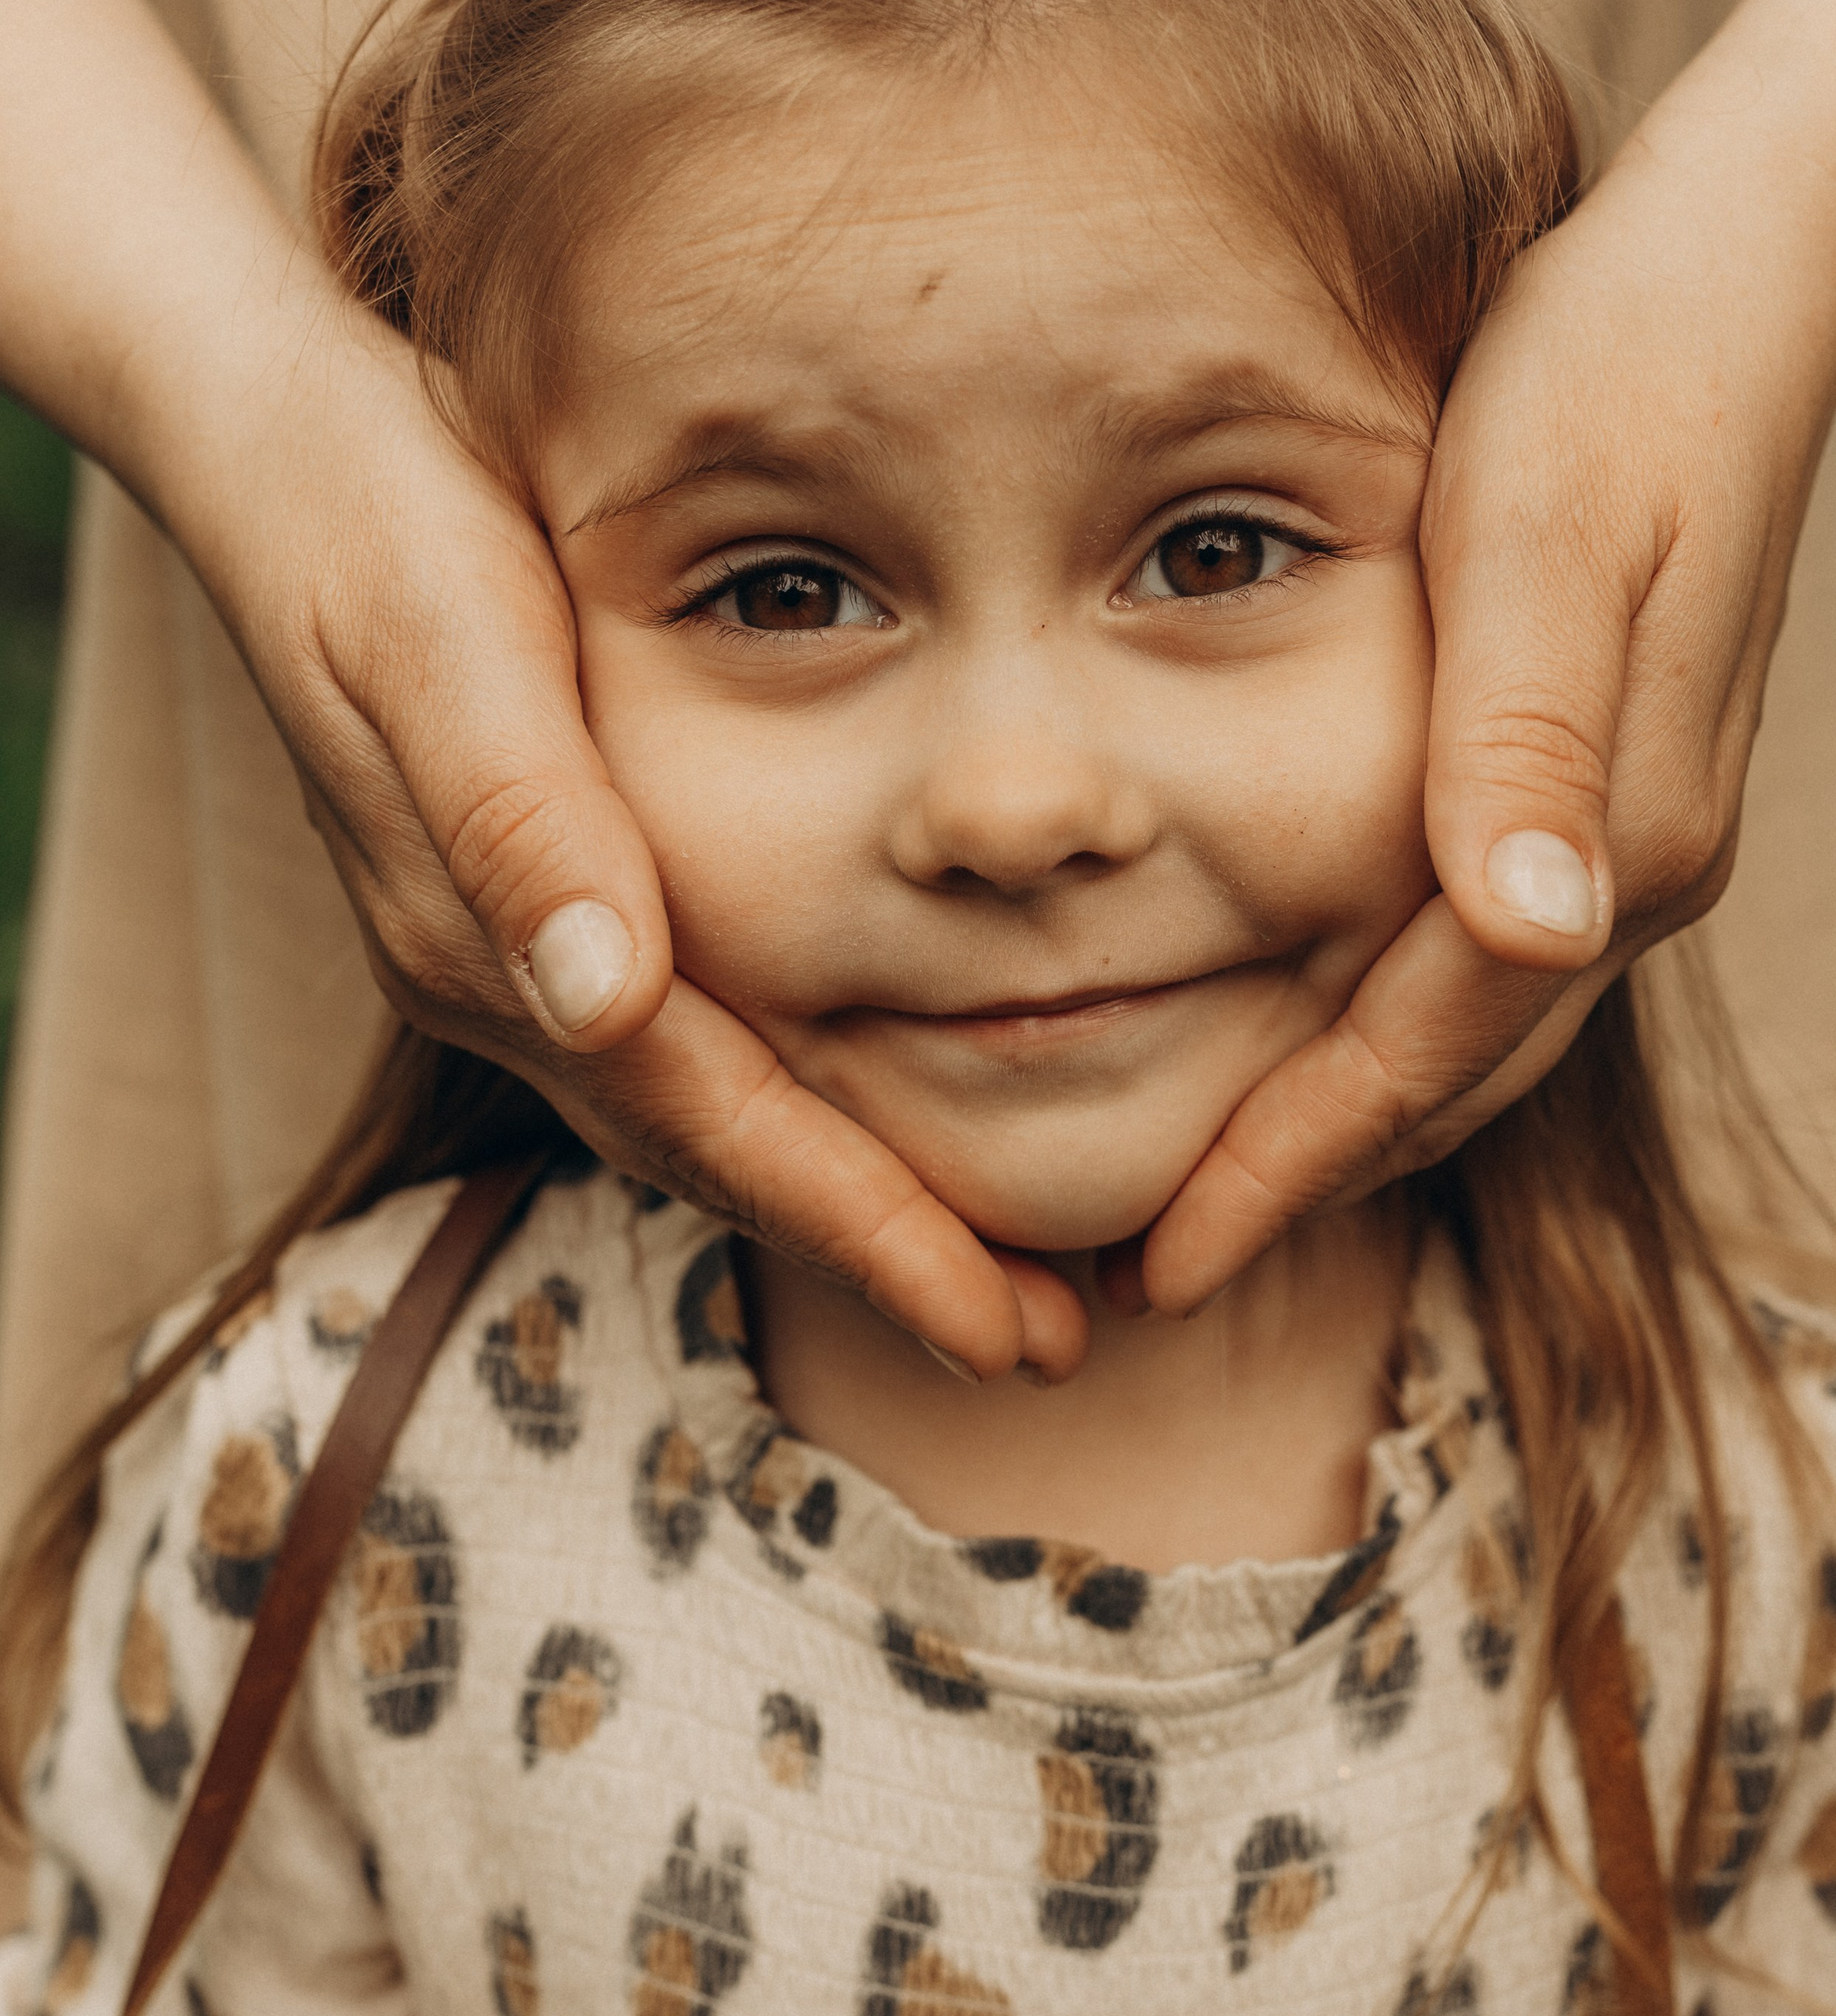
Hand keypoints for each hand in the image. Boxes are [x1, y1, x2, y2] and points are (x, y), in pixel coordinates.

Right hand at [200, 317, 1088, 1382]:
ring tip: (998, 1273)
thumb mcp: (441, 643)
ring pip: (714, 1126)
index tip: (1002, 1322)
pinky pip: (693, 1056)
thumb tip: (600, 998)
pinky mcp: (548, 912)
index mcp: (499, 945)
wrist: (273, 457)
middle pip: (727, 1161)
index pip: (717, 1124)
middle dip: (885, 1256)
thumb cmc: (373, 525)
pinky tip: (876, 1125)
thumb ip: (515, 821)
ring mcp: (525, 960)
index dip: (865, 1228)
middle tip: (1046, 1340)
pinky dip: (796, 1114)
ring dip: (853, 1207)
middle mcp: (514, 984)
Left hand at [1133, 0, 1835, 1314]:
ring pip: (1461, 1045)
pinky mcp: (1597, 802)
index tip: (1164, 1261)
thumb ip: (1533, 735)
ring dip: (1340, 1130)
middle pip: (1441, 1082)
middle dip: (1299, 1181)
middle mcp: (1622, 873)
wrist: (1724, 296)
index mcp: (1603, 836)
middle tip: (1159, 1268)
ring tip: (1213, 1195)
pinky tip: (1304, 1048)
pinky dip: (1383, 1040)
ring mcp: (1620, 847)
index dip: (1283, 1164)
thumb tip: (1532, 925)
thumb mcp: (1548, 539)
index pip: (1413, 1052)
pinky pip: (1473, 974)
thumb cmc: (1607, 388)